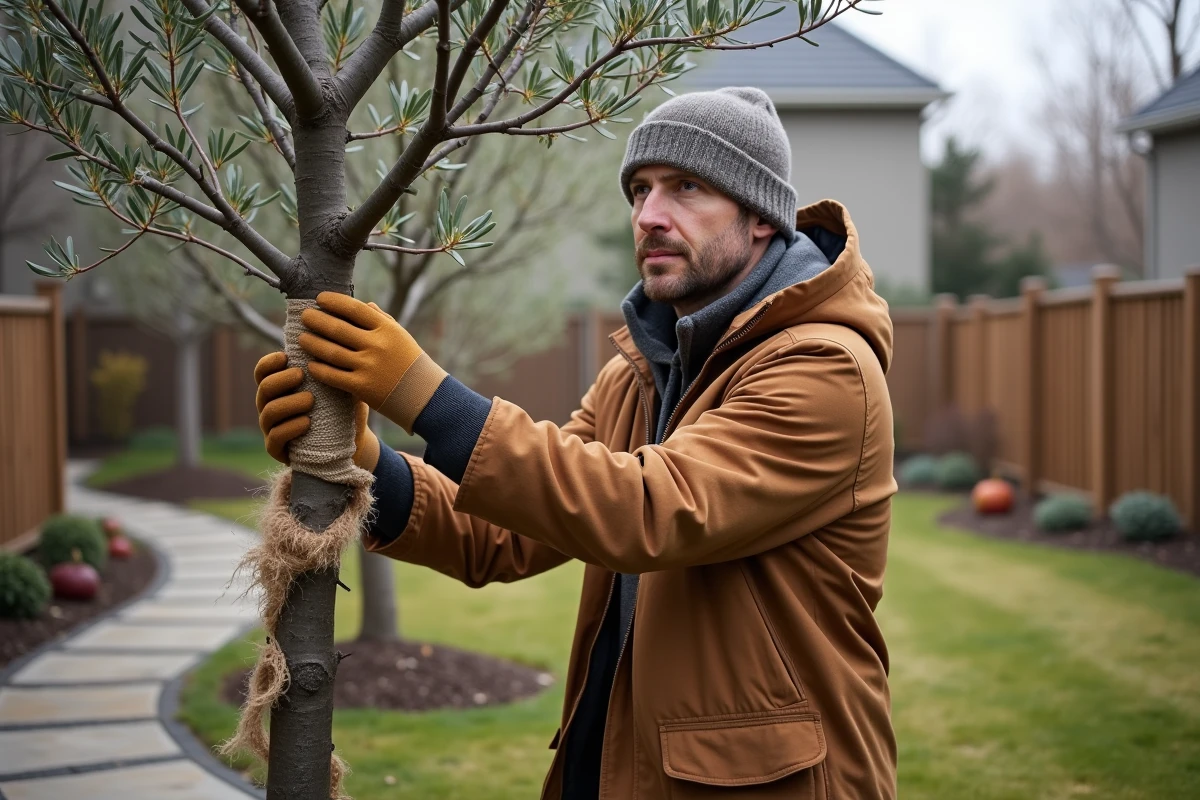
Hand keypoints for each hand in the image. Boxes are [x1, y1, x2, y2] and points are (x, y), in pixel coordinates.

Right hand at [254, 351, 380, 471]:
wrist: (351, 440)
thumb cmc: (343, 406)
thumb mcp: (341, 384)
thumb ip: (335, 366)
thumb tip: (338, 338)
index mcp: (279, 387)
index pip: (262, 371)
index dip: (269, 362)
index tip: (286, 356)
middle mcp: (270, 405)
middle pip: (264, 388)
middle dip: (281, 380)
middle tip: (301, 375)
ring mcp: (271, 428)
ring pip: (269, 412)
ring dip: (289, 403)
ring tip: (310, 400)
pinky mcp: (278, 449)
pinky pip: (276, 438)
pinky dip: (290, 428)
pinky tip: (307, 422)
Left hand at [297, 292, 446, 433]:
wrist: (426, 396)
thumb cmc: (411, 363)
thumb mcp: (401, 336)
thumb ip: (382, 319)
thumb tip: (364, 304)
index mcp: (387, 329)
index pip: (354, 309)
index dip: (334, 302)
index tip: (319, 299)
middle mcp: (377, 345)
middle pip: (338, 329)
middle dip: (317, 320)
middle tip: (304, 316)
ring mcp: (369, 367)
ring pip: (332, 352)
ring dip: (313, 344)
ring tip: (301, 338)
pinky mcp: (363, 387)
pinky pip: (334, 376)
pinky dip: (319, 369)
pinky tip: (310, 365)